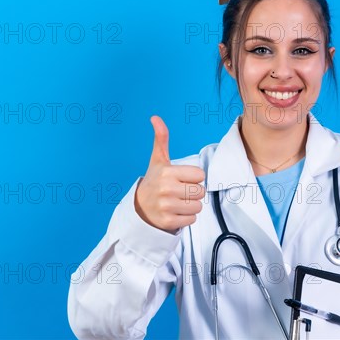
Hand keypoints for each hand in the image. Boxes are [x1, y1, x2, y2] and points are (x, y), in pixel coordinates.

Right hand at [134, 115, 204, 233]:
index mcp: (167, 172)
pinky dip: (186, 218)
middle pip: (200, 192)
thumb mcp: (158, 160)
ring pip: (198, 207)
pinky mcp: (168, 222)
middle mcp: (166, 189)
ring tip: (177, 202)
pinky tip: (174, 213)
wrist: (139, 208)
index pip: (200, 176)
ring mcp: (166, 206)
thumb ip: (161, 139)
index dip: (193, 178)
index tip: (181, 179)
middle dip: (193, 193)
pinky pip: (192, 220)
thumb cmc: (154, 181)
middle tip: (179, 192)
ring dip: (191, 206)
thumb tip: (155, 117)